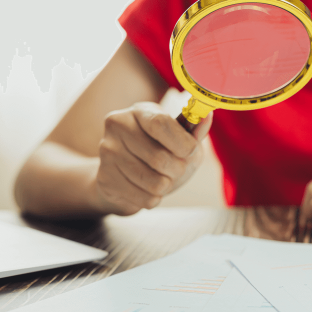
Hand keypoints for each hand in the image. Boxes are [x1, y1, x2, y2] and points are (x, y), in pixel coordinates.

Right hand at [93, 102, 212, 215]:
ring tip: (160, 178)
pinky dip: (154, 198)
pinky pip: (145, 199)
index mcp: (138, 112)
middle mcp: (118, 127)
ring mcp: (108, 153)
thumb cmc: (156, 152)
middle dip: (178, 169)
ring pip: (155, 183)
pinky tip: (145, 188)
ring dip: (166, 186)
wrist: (123, 176)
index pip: (160, 124)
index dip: (182, 142)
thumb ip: (193, 131)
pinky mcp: (105, 179)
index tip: (190, 151)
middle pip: (160, 158)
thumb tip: (206, 117)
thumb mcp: (178, 139)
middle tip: (175, 168)